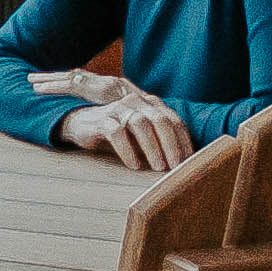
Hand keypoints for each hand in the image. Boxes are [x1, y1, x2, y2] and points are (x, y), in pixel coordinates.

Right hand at [31, 68, 193, 172]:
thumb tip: (182, 163)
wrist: (80, 124)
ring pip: (141, 125)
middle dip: (172, 145)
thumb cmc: (116, 132)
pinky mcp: (101, 120)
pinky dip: (128, 151)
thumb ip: (159, 140)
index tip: (191, 162)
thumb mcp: (140, 135)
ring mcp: (118, 109)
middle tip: (177, 167)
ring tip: (158, 168)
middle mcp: (136, 102)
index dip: (184, 141)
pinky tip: (134, 165)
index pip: (174, 120)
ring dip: (153, 148)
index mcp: (151, 105)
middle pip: (161, 121)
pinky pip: (117, 133)